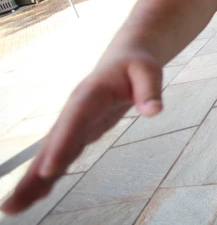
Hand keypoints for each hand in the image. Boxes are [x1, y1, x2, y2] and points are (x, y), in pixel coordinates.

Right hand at [0, 50, 162, 215]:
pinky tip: (37, 194)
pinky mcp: (79, 131)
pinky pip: (61, 155)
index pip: (75, 120)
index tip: (47, 170)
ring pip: (51, 153)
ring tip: (14, 207)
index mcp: (91, 93)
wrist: (125, 57)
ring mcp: (74, 122)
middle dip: (33, 173)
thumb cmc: (137, 64)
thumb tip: (155, 112)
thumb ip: (150, 91)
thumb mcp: (149, 71)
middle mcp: (75, 110)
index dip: (61, 144)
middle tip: (12, 204)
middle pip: (53, 143)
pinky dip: (49, 174)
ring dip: (33, 180)